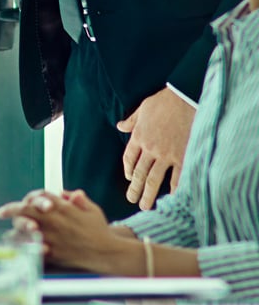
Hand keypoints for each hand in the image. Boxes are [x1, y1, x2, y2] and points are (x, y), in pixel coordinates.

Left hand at [0, 190, 115, 271]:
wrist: (107, 252)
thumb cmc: (99, 230)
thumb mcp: (92, 209)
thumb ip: (78, 200)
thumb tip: (67, 194)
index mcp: (64, 208)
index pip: (40, 197)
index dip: (28, 198)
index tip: (21, 201)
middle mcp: (56, 221)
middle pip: (28, 211)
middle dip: (13, 210)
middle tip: (1, 211)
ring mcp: (54, 237)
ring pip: (27, 229)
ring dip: (16, 228)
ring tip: (7, 231)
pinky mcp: (54, 253)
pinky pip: (35, 248)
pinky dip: (25, 247)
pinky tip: (18, 247)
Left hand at [117, 87, 194, 210]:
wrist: (184, 97)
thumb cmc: (164, 101)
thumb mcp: (143, 108)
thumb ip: (132, 121)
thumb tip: (120, 126)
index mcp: (139, 137)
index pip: (129, 158)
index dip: (128, 169)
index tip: (128, 178)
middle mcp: (150, 148)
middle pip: (139, 173)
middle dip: (134, 189)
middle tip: (131, 200)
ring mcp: (166, 154)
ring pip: (154, 179)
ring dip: (148, 194)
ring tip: (145, 206)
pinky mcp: (182, 156)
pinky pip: (176, 176)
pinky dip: (173, 189)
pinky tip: (171, 199)